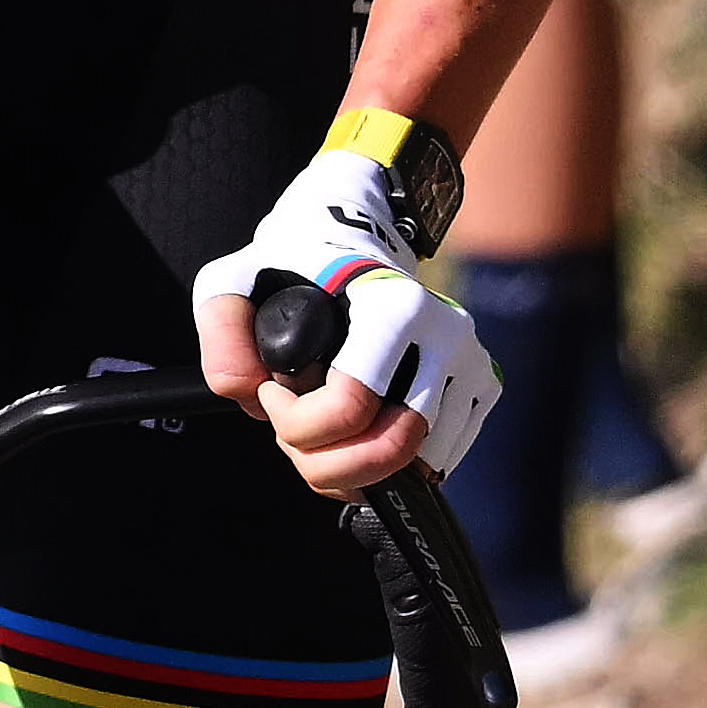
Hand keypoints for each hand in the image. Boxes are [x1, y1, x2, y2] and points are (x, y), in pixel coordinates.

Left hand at [192, 149, 500, 498]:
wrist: (356, 238)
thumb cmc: (294, 266)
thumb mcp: (234, 280)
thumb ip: (223, 333)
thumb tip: (252, 394)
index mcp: (393, 305)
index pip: (349, 409)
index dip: (296, 425)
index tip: (270, 394)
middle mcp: (446, 333)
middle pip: (393, 449)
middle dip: (327, 463)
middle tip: (294, 434)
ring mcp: (473, 360)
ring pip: (419, 466)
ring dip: (358, 469)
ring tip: (323, 431)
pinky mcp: (483, 385)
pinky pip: (440, 463)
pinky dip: (393, 469)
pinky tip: (357, 434)